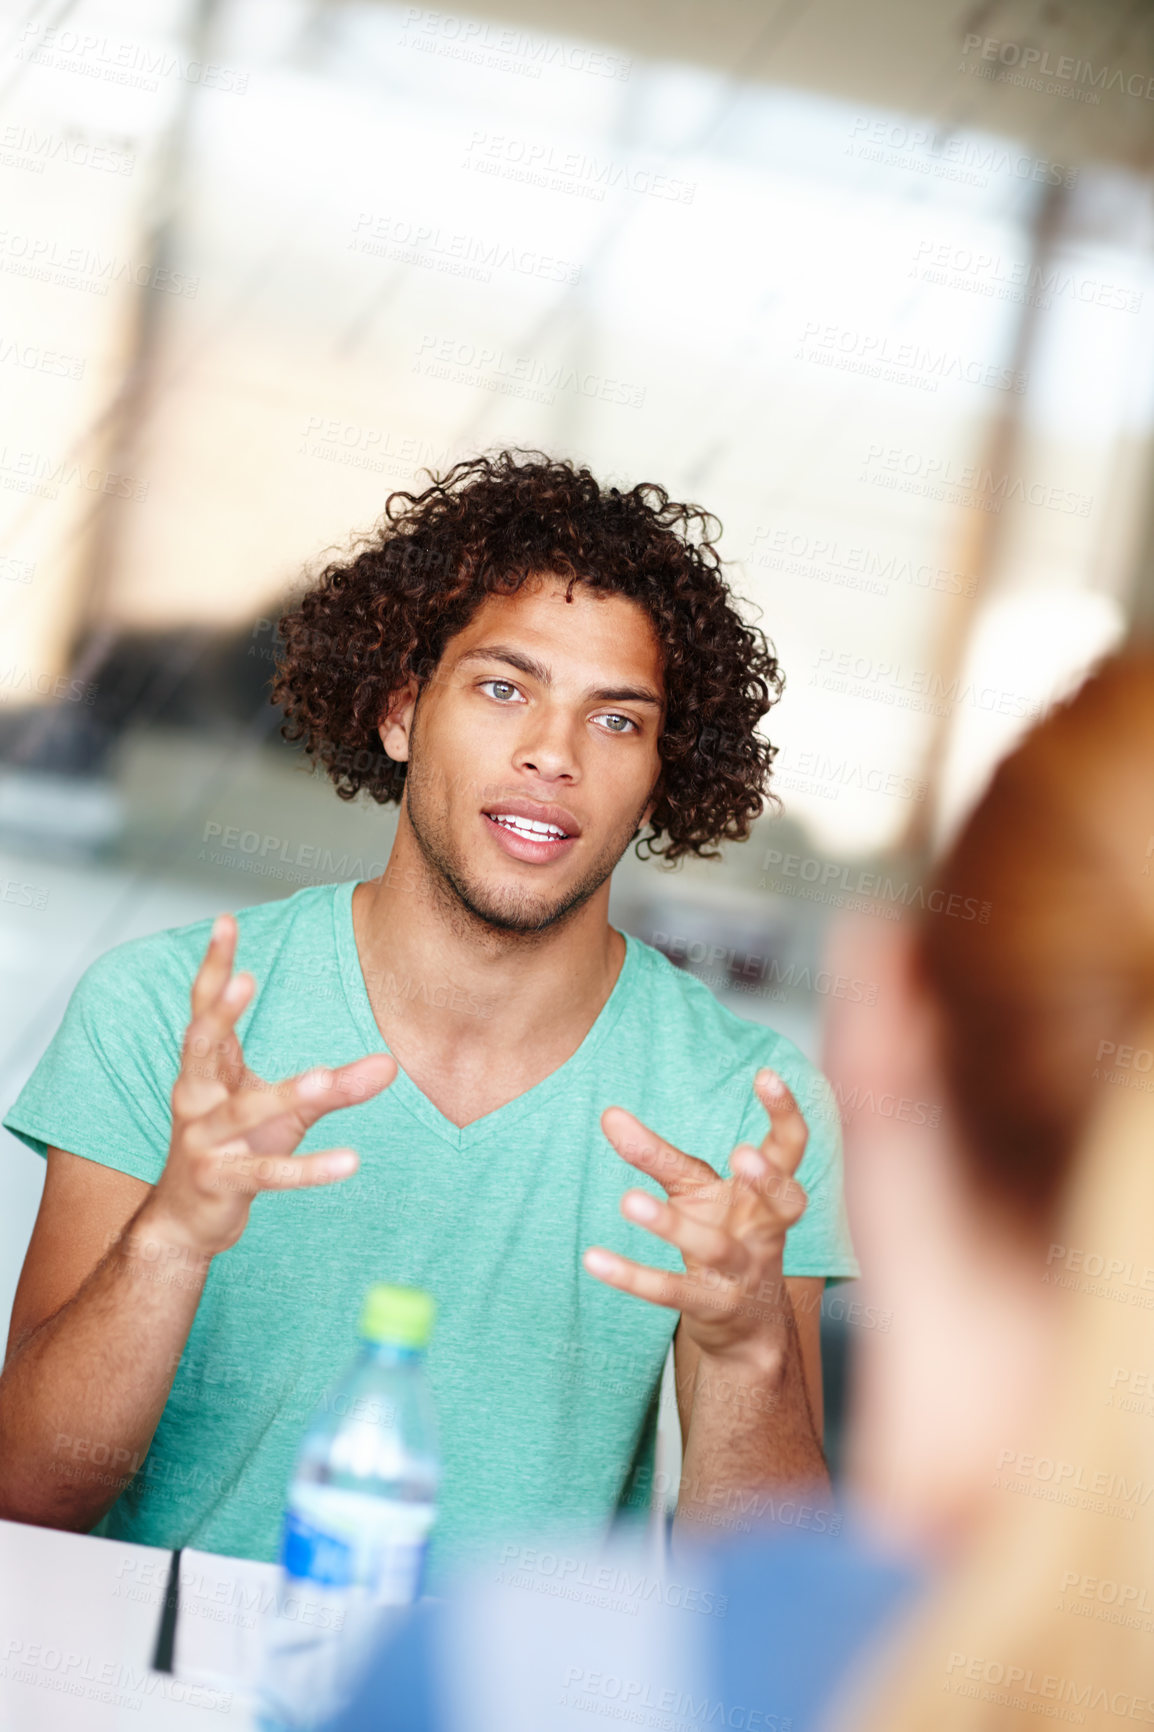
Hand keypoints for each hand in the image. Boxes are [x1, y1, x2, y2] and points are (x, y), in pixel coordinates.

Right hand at [141, 914, 395, 1257]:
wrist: (187, 1221)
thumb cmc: (235, 1150)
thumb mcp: (286, 1112)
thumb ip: (335, 1086)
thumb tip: (391, 1063)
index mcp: (205, 1072)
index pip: (204, 1010)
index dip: (214, 968)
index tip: (226, 921)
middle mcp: (194, 1099)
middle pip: (201, 1047)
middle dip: (221, 1013)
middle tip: (245, 979)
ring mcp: (203, 1142)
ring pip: (245, 1112)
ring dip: (287, 1093)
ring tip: (325, 1078)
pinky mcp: (221, 1182)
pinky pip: (268, 1173)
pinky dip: (309, 1169)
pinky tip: (350, 1162)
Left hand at [582, 1069, 808, 1368]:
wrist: (744, 1327)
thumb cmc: (725, 1235)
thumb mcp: (693, 1189)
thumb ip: (656, 1154)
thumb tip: (608, 1113)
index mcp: (767, 1195)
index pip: (791, 1149)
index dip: (786, 1113)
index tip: (766, 1074)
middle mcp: (766, 1232)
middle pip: (785, 1203)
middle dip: (767, 1179)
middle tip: (740, 1152)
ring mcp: (743, 1273)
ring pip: (716, 1248)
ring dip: (673, 1224)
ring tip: (628, 1200)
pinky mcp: (712, 1307)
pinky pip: (673, 1291)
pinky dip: (633, 1276)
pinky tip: (594, 1259)